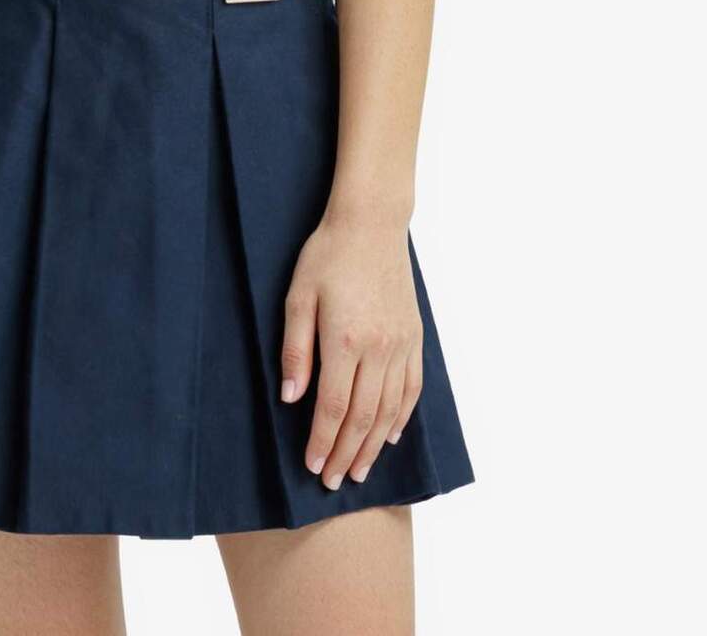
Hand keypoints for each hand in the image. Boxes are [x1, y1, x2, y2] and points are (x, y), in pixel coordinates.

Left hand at [279, 206, 422, 490]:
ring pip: (389, 409)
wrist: (372, 224)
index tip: (312, 465)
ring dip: (372, 445)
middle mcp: (378, 349)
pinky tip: (389, 435)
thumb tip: (292, 399)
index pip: (334, 407)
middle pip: (362, 417)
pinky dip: (401, 417)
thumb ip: (296, 350)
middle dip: (345, 453)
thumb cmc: (327, 256)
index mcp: (345, 340)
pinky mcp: (414, 337)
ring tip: (359, 470)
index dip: (322, 441)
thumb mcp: (298, 297)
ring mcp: (401, 345)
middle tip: (333, 481)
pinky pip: (411, 388)